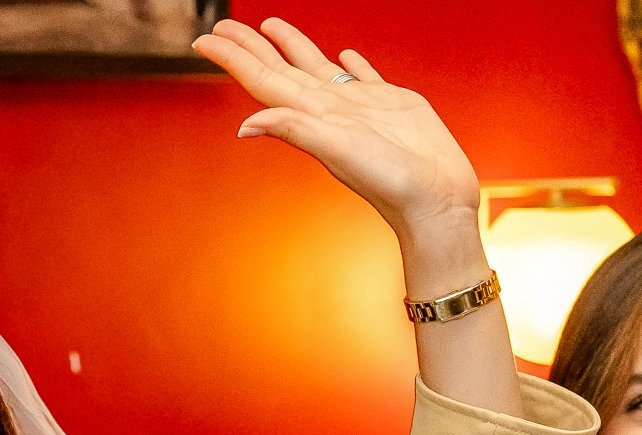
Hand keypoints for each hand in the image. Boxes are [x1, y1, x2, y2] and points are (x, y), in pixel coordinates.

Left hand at [194, 17, 480, 241]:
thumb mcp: (338, 151)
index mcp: (312, 115)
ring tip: (270, 26)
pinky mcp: (391, 104)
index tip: (205, 40)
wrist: (435, 200)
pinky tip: (345, 55)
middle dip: (251, 47)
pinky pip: (363, 77)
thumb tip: (245, 126)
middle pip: (281, 69)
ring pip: (316, 67)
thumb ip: (295, 130)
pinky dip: (350, 64)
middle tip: (224, 26)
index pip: (263, 80)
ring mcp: (359, 106)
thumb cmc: (390, 182)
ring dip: (292, 47)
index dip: (233, 58)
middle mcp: (329, 108)